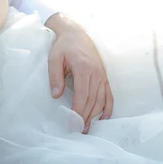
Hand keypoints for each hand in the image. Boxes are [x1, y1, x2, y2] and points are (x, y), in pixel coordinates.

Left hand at [46, 14, 113, 133]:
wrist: (75, 33)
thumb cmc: (63, 46)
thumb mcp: (54, 58)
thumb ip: (55, 76)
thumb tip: (56, 95)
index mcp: (84, 68)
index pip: (82, 94)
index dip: (79, 110)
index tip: (73, 122)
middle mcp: (96, 73)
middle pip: (92, 99)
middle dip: (86, 116)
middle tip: (78, 130)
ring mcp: (102, 75)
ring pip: (101, 99)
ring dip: (95, 115)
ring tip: (87, 127)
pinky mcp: (104, 76)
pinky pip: (108, 94)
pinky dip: (107, 107)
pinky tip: (103, 118)